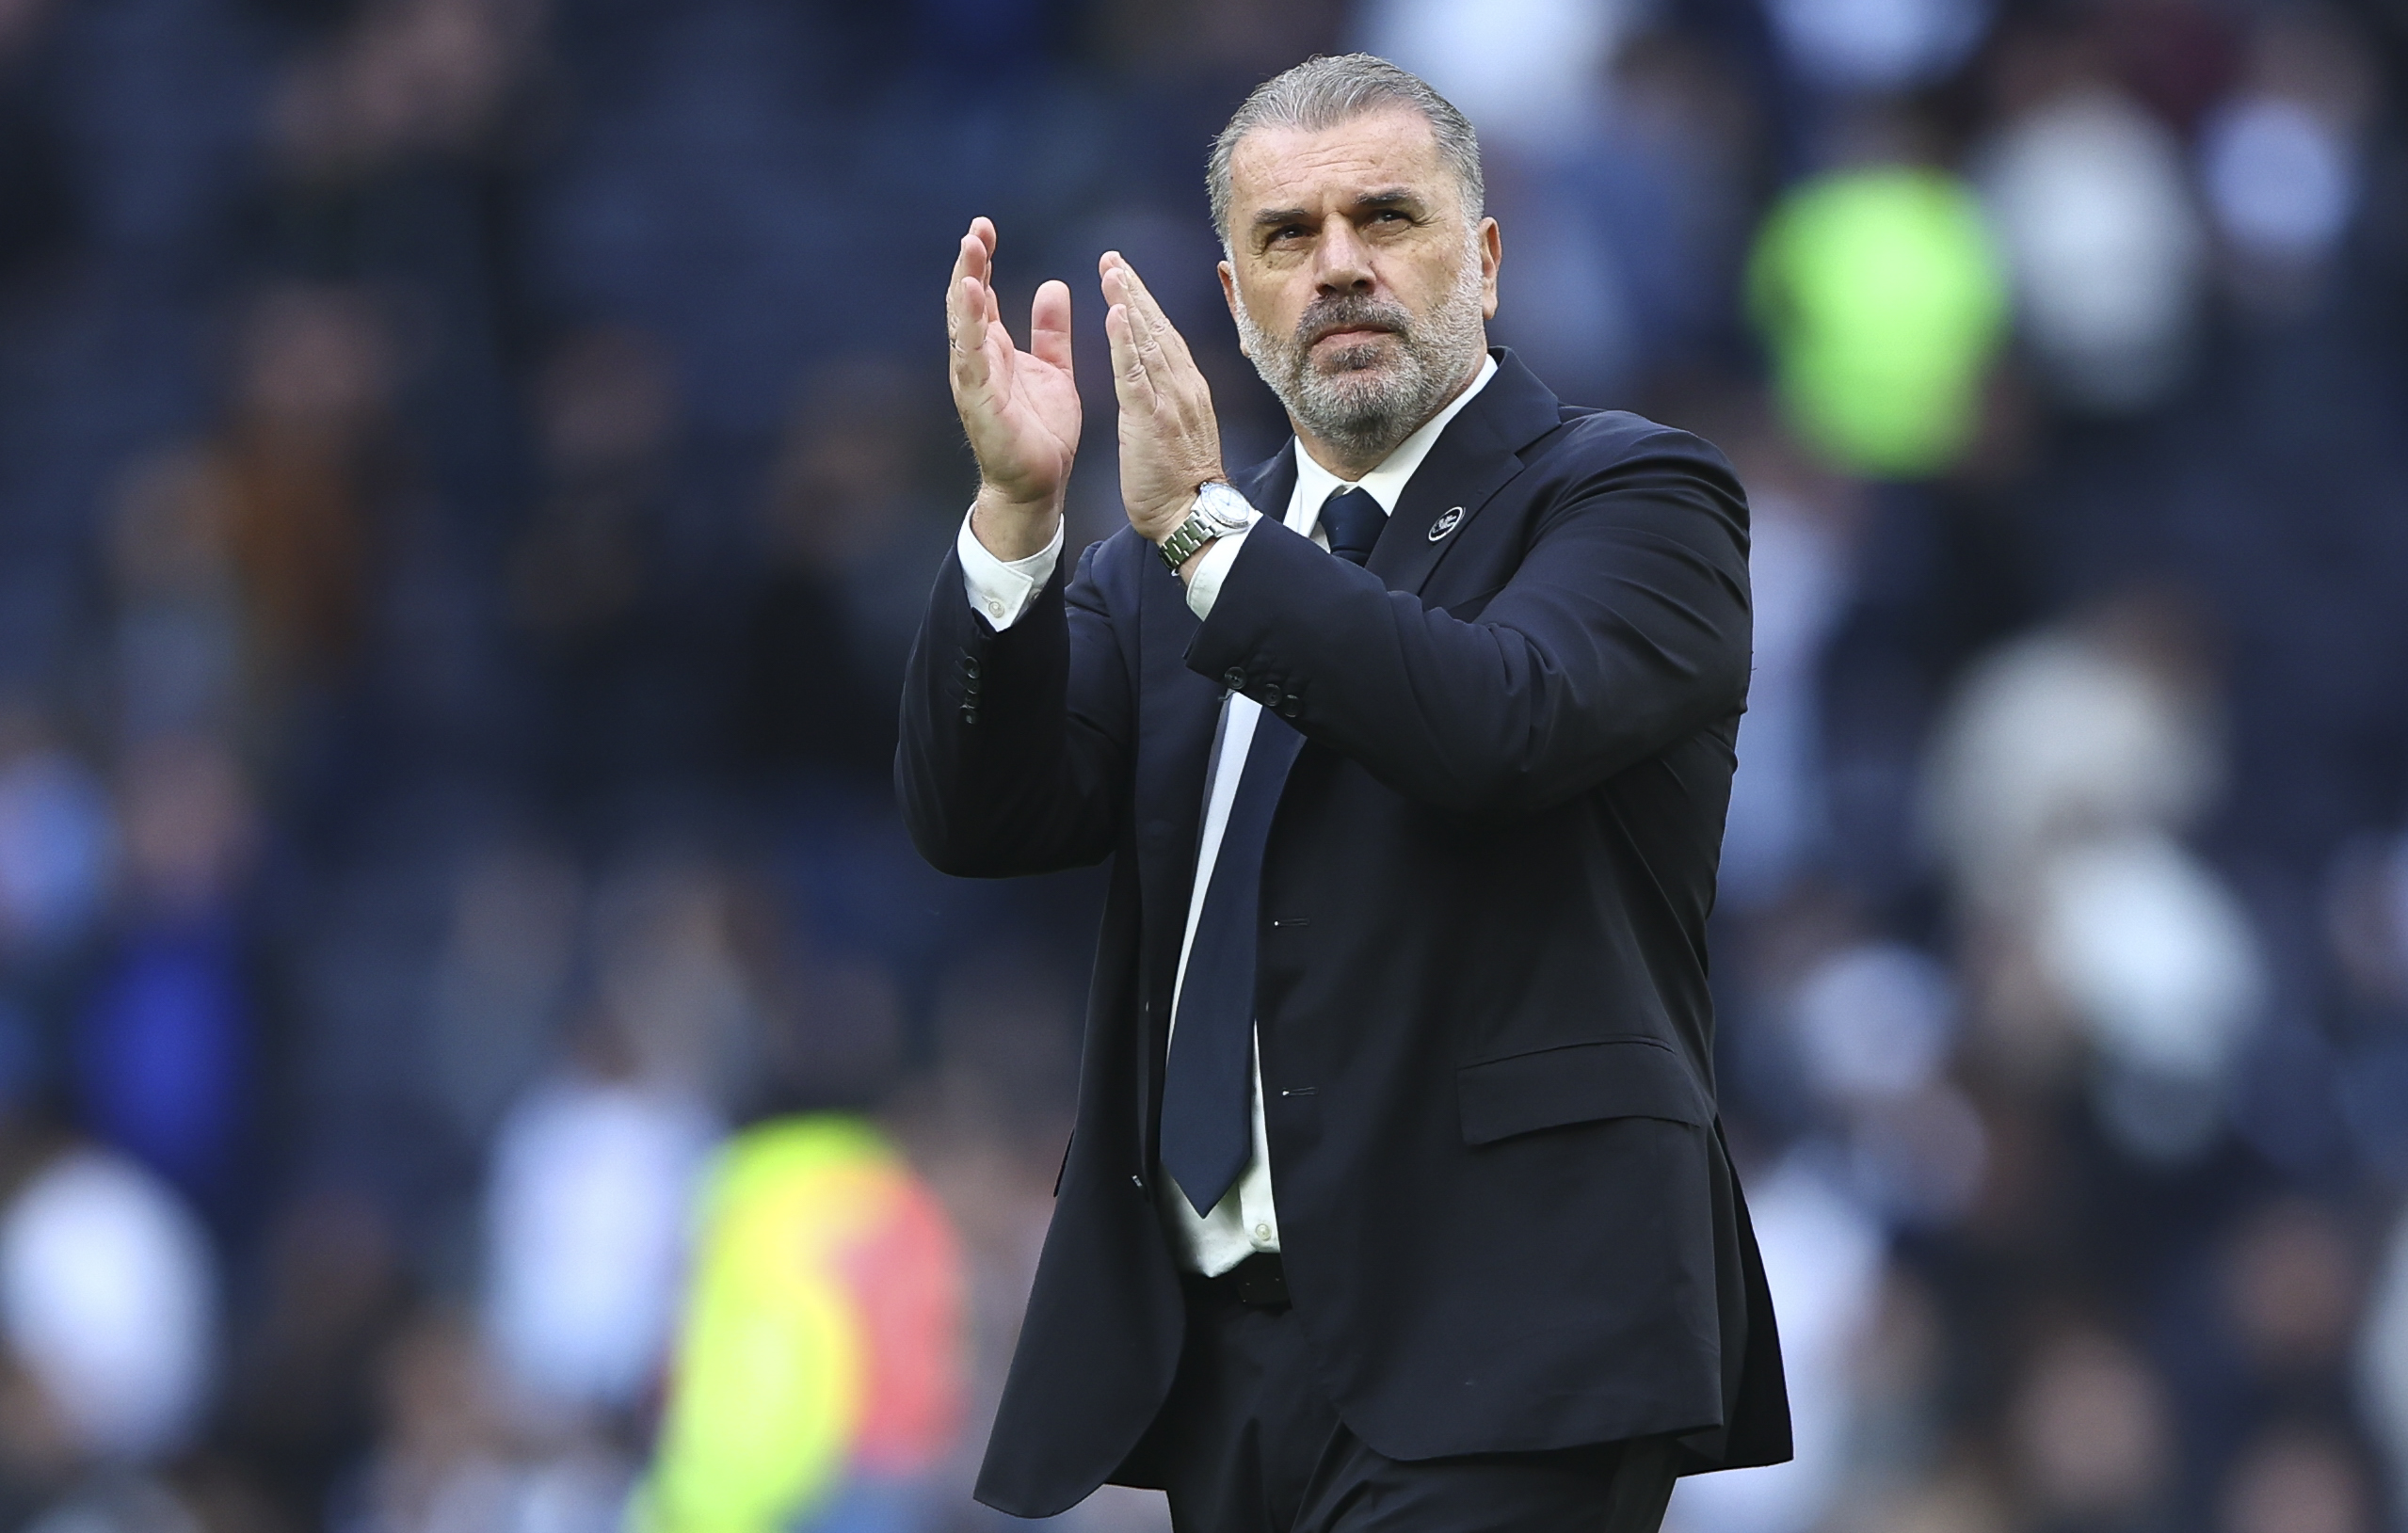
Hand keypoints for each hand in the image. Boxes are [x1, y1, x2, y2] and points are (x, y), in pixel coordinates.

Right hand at [949, 218, 1078, 560]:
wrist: (1041, 483)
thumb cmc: (1043, 431)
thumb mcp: (1054, 369)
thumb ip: (1051, 331)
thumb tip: (1053, 285)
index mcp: (995, 349)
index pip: (983, 295)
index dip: (983, 261)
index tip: (986, 228)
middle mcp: (979, 359)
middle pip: (967, 301)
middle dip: (970, 263)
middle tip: (976, 227)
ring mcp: (975, 378)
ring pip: (964, 322)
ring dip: (965, 284)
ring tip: (970, 249)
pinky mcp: (979, 399)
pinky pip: (972, 355)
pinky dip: (969, 324)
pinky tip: (971, 294)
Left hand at [1101, 252, 1225, 544]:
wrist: (1196, 516)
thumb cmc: (1184, 483)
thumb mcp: (1182, 432)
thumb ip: (1173, 402)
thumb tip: (1164, 383)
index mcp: (1187, 389)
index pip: (1164, 336)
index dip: (1144, 304)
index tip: (1126, 277)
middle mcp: (1182, 386)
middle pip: (1156, 328)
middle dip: (1134, 290)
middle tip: (1112, 259)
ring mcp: (1169, 400)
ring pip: (1147, 341)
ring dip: (1128, 302)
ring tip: (1111, 270)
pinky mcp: (1151, 418)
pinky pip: (1134, 373)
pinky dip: (1124, 340)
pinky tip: (1114, 312)